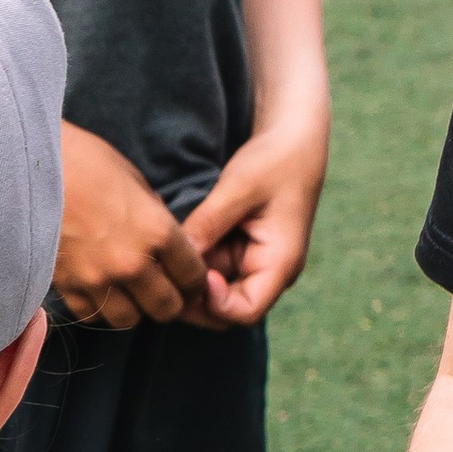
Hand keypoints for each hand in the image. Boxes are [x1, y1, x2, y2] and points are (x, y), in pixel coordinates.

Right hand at [54, 121, 210, 329]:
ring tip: (128, 293)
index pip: (192, 275)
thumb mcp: (133, 179)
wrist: (27, 165)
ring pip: (129, 320)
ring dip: (134, 309)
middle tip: (162, 290)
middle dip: (169, 301)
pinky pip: (92, 315)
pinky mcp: (66, 286)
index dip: (194, 279)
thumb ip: (153, 214)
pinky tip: (98, 290)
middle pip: (166, 308)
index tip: (187, 277)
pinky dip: (98, 308)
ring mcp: (97, 279)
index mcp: (156, 231)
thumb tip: (164, 238)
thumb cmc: (83, 161)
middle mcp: (131, 263)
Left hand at [181, 119, 328, 329]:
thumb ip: (209, 223)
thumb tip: (176, 257)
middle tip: (160, 271)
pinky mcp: (237, 251)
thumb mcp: (240, 187)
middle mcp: (267, 272)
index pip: (245, 312)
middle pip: (223, 310)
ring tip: (162, 253)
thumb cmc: (276, 160)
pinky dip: (190, 260)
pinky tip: (170, 243)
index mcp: (281, 264)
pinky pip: (208, 267)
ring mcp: (250, 264)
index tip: (192, 271)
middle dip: (191, 297)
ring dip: (187, 277)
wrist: (293, 140)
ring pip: (210, 291)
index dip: (213, 303)